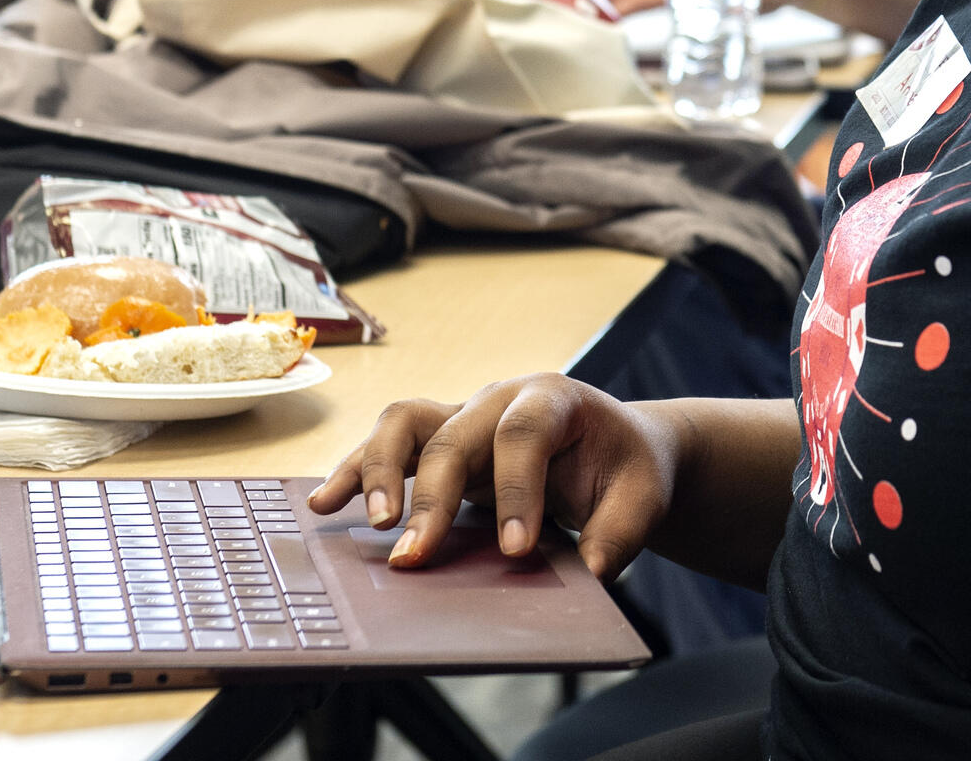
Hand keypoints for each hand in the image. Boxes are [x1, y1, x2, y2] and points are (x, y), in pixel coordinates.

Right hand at [307, 374, 683, 580]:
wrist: (617, 448)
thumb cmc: (627, 469)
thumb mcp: (644, 497)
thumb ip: (623, 532)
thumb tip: (593, 572)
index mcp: (552, 399)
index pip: (523, 434)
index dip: (516, 490)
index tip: (515, 550)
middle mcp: (498, 398)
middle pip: (453, 433)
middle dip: (432, 496)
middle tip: (417, 555)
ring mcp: (463, 416)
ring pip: (405, 422)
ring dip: (378, 471)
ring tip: (366, 523)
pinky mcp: (439, 442)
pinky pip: (389, 447)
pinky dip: (356, 472)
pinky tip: (326, 503)